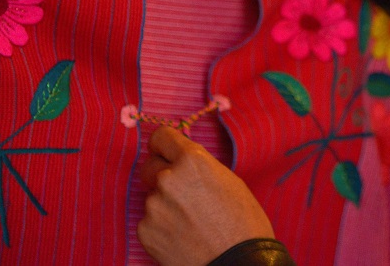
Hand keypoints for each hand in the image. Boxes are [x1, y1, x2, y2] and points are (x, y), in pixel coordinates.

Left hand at [137, 126, 274, 265]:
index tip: (165, 153)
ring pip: (152, 197)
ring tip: (189, 222)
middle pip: (150, 166)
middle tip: (182, 193)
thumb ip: (200, 167)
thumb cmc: (244, 223)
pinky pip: (149, 221)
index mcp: (192, 160)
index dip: (164, 146)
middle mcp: (168, 179)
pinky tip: (182, 237)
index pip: (161, 137)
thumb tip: (181, 163)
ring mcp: (154, 206)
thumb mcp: (229, 181)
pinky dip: (161, 227)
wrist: (237, 264)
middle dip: (161, 175)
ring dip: (164, 204)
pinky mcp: (145, 231)